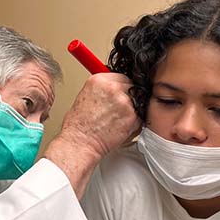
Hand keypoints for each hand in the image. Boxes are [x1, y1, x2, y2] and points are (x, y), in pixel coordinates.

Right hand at [43, 73, 140, 197]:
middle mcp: (112, 87)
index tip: (121, 94)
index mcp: (99, 80)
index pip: (121, 77)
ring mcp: (124, 101)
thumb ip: (102, 89)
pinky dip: (134, 123)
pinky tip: (121, 127)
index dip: (122, 88)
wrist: (80, 143)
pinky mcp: (132, 116)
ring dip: (133, 110)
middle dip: (129, 98)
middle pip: (132, 87)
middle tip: (120, 110)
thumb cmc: (79, 126)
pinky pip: (140, 117)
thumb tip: (115, 89)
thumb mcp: (85, 97)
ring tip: (118, 120)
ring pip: (138, 102)